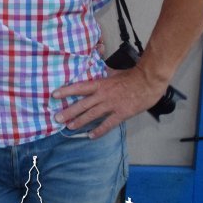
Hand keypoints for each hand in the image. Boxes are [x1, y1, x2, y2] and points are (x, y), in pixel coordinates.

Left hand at [52, 66, 167, 138]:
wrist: (149, 81)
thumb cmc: (132, 76)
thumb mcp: (113, 72)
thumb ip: (103, 72)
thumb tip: (95, 66)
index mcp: (100, 84)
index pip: (79, 87)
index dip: (66, 91)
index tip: (54, 95)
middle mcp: (103, 95)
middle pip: (82, 104)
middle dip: (68, 112)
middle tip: (57, 118)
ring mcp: (112, 105)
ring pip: (92, 115)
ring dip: (80, 121)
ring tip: (69, 127)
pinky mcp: (121, 113)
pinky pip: (108, 124)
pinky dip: (99, 131)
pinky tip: (91, 136)